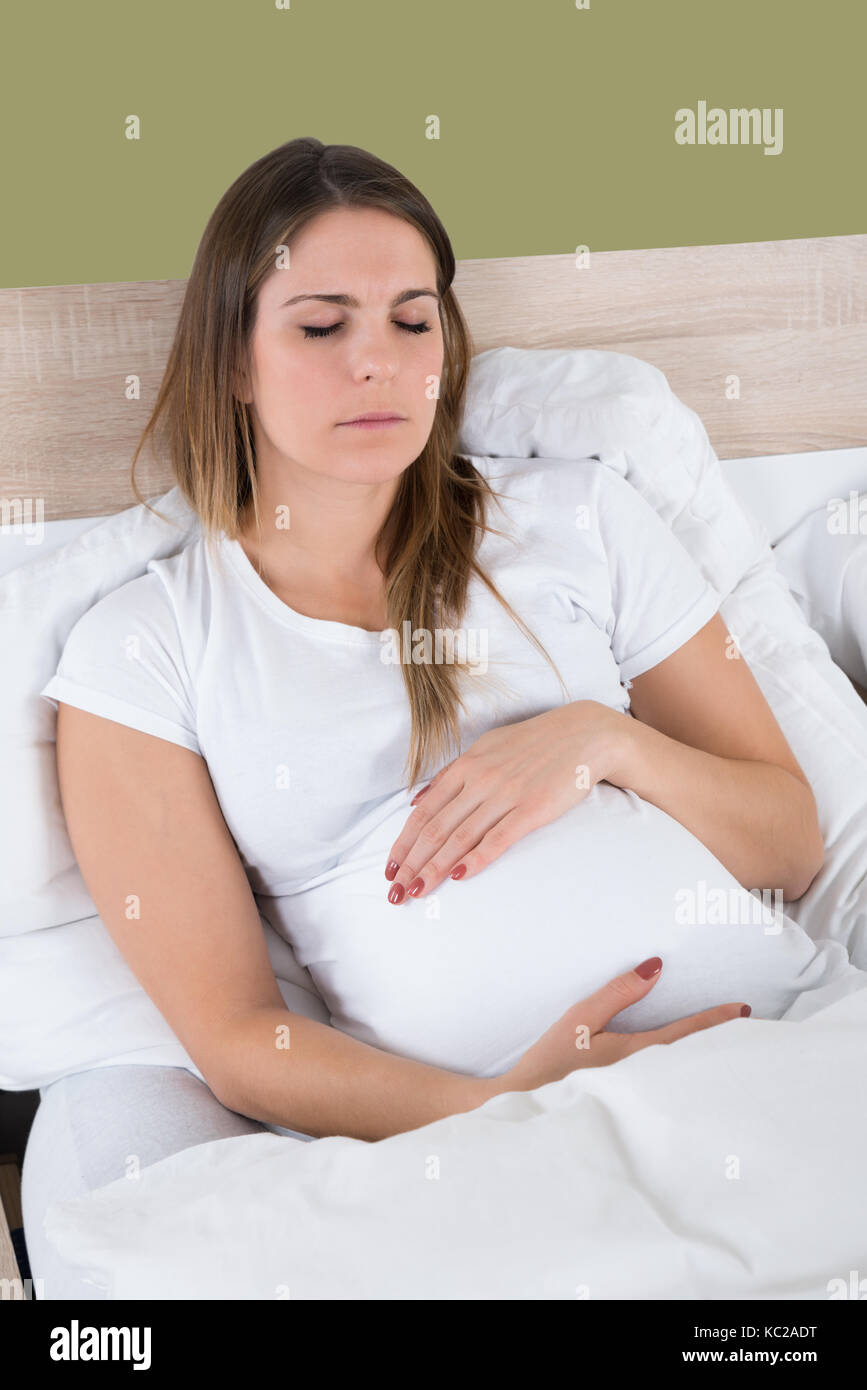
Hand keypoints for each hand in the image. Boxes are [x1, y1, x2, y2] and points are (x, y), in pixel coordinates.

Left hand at [384, 699, 627, 903]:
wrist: (584, 734)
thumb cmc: (534, 743)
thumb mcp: (487, 747)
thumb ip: (452, 774)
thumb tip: (417, 800)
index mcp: (466, 766)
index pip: (424, 813)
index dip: (403, 844)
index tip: (390, 869)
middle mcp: (479, 780)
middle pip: (435, 829)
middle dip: (411, 864)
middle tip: (395, 892)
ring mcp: (505, 794)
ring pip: (460, 837)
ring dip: (434, 868)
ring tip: (417, 891)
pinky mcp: (532, 809)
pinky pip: (498, 838)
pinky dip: (476, 858)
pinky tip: (459, 877)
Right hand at [488, 956, 751, 1096]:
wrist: (525, 1106)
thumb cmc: (550, 1062)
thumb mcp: (581, 1019)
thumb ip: (618, 992)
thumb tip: (656, 968)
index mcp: (640, 1056)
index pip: (687, 1034)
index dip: (716, 1020)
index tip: (744, 1010)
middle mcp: (647, 1079)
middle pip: (694, 1059)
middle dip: (722, 1046)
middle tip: (753, 1034)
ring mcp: (640, 1097)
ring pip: (683, 1075)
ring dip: (706, 1061)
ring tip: (728, 1052)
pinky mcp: (629, 1106)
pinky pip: (667, 1088)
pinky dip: (685, 1076)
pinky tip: (689, 1076)